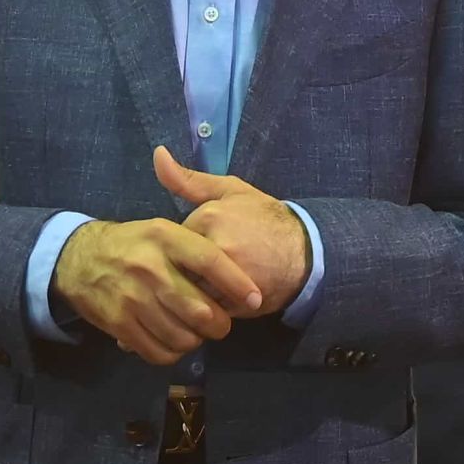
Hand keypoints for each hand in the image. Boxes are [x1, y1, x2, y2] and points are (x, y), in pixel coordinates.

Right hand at [52, 216, 265, 365]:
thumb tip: (238, 267)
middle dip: (220, 324)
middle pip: (200, 310)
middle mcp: (149, 267)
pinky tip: (174, 341)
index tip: (255, 299)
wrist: (79, 259)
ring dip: (196, 340)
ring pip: (182, 336)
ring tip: (196, 331)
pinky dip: (174, 353)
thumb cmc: (134, 244)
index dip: (237, 283)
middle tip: (221, 323)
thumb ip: (196, 244)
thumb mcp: (163, 228)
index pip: (210, 261)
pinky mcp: (119, 323)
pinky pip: (159, 351)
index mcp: (164, 237)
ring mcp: (132, 297)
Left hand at [154, 146, 312, 315]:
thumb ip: (188, 180)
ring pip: (187, 290)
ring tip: (204, 286)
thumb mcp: (229, 191)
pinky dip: (205, 308)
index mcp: (209, 217)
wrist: (305, 252)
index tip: (194, 247)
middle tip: (199, 269)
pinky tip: (215, 300)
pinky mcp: (235, 302)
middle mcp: (215, 246)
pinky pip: (204, 310)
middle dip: (182, 271)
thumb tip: (158, 154)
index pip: (171, 240)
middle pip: (177, 266)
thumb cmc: (264, 218)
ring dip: (190, 292)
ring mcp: (226, 277)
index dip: (180, 247)